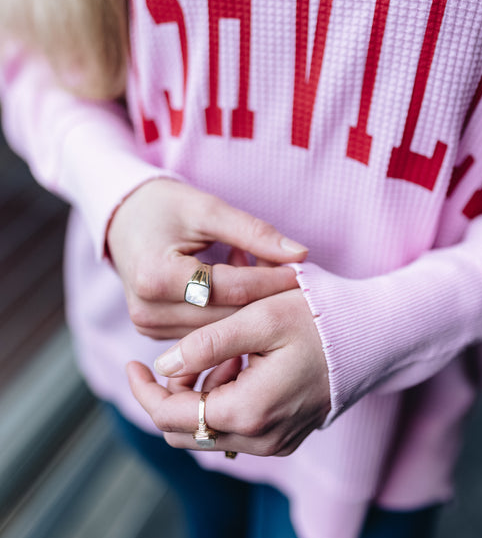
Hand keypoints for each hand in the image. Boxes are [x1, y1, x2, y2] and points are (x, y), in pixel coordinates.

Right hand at [107, 179, 307, 338]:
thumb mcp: (207, 208)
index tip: (303, 270)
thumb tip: (300, 254)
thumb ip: (253, 232)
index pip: (231, 288)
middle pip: (226, 314)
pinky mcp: (152, 331)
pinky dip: (228, 311)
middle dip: (265, 297)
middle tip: (296, 277)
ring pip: (219, 328)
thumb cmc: (162, 206)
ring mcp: (147, 325)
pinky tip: (242, 287)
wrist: (121, 217)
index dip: (271, 279)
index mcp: (156, 276)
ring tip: (268, 275)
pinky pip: (204, 329)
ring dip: (249, 307)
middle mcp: (148, 309)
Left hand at [126, 289, 330, 455]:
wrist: (376, 336)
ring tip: (225, 351)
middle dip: (170, 394)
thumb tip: (163, 365)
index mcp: (247, 411)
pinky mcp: (286, 436)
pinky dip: (225, 399)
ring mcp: (276, 442)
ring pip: (210, 430)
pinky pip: (237, 427)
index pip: (170, 417)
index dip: (143, 391)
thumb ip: (206, 343)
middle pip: (185, 431)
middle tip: (178, 354)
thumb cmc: (320, 319)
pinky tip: (243, 365)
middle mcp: (260, 439)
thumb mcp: (258, 317)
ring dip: (201, 393)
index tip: (132, 362)